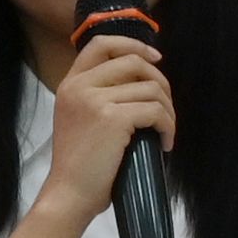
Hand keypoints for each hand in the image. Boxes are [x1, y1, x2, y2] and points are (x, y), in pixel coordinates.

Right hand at [38, 32, 176, 226]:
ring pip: (151, 88)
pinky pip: (156, 111)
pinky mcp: (112, 118)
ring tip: (164, 131)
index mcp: (70, 84)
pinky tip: (164, 143)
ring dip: (168, 111)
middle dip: (160, 81)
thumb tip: (143, 79)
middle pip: (134, 61)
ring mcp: (94, 100)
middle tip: (165, 108)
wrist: (69, 193)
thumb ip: (99, 94)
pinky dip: (168, 127)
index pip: (101, 44)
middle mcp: (79, 87)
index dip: (133, 44)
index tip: (154, 59)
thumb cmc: (79, 163)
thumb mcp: (79, 118)